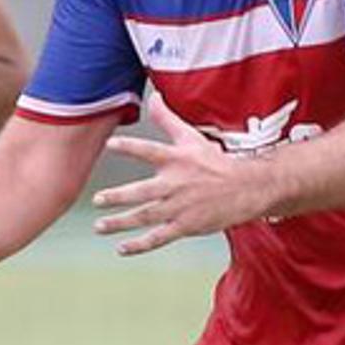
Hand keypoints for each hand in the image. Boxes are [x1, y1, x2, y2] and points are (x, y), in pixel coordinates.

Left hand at [92, 94, 269, 255]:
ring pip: (146, 216)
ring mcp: (180, 207)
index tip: (110, 145)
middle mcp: (176, 184)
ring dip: (121, 222)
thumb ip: (167, 119)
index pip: (150, 151)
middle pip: (143, 191)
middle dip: (118, 197)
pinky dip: (140, 245)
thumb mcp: (191, 138)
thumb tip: (153, 97)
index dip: (130, 147)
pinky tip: (123, 248)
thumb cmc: (216, 163)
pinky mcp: (186, 226)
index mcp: (176, 160)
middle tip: (98, 200)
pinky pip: (159, 237)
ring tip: (100, 226)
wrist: (246, 189)